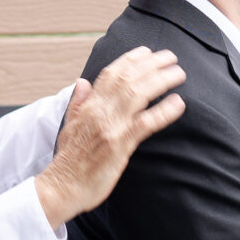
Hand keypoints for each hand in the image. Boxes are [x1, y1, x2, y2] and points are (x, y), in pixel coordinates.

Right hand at [35, 47, 185, 228]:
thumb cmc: (68, 162)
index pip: (110, 74)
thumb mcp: (68, 126)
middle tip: (171, 57)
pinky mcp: (119, 145)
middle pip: (128, 78)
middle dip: (152, 64)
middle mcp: (99, 111)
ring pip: (138, 94)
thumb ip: (78, 103)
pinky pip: (145, 123)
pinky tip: (178, 104)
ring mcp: (110, 127)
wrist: (61, 188)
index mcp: (88, 106)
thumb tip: (81, 82)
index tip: (146, 51)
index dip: (130, 60)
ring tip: (179, 74)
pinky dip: (164, 111)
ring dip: (161, 80)